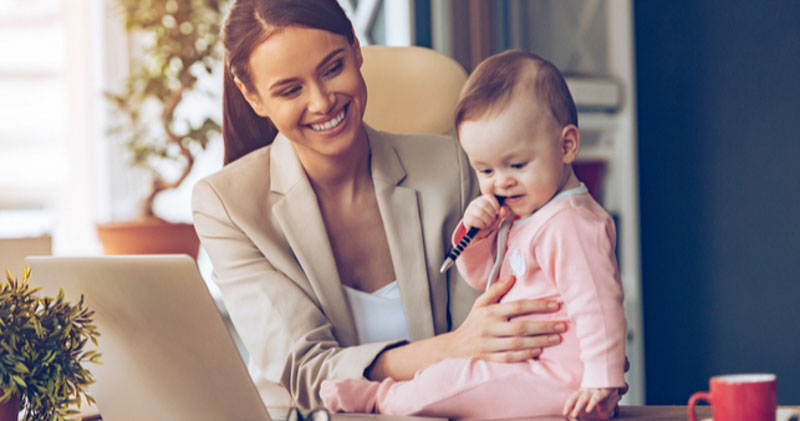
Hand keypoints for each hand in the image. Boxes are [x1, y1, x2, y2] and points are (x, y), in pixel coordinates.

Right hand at [447, 275, 565, 362]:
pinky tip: (539, 351)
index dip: (538, 305)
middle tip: (563, 325)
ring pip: (518, 344)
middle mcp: (489, 328)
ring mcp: (489, 344)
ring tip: (557, 338)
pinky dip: (525, 354)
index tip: (556, 305)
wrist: (456, 345)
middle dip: (544, 326)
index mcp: (490, 312)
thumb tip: (512, 276)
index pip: (517, 306)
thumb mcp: (481, 302)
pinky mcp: (490, 358)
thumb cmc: (474, 321)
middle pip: (521, 327)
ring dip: (540, 341)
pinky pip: (510, 357)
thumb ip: (496, 289)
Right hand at [462, 194, 509, 238]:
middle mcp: (475, 202)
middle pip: (485, 204)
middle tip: (492, 220)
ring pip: (480, 212)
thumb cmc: (489, 222)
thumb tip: (504, 209)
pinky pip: (474, 220)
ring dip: (487, 220)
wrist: (480, 232)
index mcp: (483, 199)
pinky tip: (482, 226)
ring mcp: (469, 210)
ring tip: (488, 224)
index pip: (489, 197)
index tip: (497, 213)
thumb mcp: (498, 217)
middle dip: (491, 214)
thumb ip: (503, 212)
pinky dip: (481, 224)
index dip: (495, 205)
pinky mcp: (467, 218)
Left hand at [563, 387, 615, 419]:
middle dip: (570, 406)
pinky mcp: (603, 391)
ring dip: (578, 407)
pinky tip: (587, 410)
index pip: (574, 397)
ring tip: (574, 414)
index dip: (568, 404)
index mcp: (585, 389)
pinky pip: (595, 398)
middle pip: (576, 397)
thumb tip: (604, 417)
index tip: (565, 412)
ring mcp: (594, 389)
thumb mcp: (603, 396)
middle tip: (566, 414)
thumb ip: (602, 407)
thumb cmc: (608, 385)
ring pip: (583, 398)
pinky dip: (591, 404)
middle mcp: (588, 389)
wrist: (614, 372)